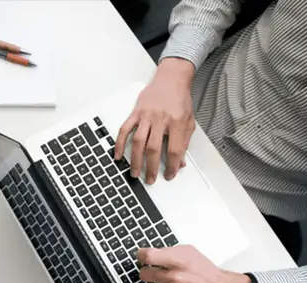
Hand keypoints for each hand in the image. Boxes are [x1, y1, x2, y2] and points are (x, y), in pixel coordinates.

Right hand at [115, 58, 195, 183]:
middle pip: (154, 148)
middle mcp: (160, 119)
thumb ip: (184, 141)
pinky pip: (125, 130)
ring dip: (136, 160)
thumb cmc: (180, 99)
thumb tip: (181, 162)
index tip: (170, 175)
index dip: (172, 165)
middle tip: (150, 179)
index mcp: (176, 122)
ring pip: (138, 142)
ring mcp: (146, 116)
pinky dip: (119, 143)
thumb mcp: (189, 120)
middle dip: (152, 167)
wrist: (171, 78)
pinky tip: (118, 155)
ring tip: (135, 172)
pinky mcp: (136, 112)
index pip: (174, 149)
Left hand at [137, 245, 249, 282]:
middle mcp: (175, 277)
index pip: (147, 256)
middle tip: (156, 272)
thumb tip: (147, 254)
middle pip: (143, 273)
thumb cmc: (204, 271)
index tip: (141, 256)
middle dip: (148, 271)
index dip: (141, 255)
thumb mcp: (188, 252)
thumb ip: (167, 252)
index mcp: (178, 260)